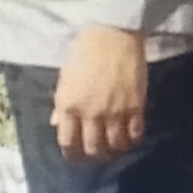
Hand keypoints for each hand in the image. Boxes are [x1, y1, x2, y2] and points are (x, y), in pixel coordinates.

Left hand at [51, 26, 148, 163]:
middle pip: (92, 149)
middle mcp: (90, 112)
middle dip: (93, 157)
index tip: (76, 156)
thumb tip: (56, 123)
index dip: (72, 154)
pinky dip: (132, 141)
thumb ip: (61, 103)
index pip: (67, 142)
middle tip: (97, 156)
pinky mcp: (136, 107)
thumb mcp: (65, 77)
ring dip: (114, 152)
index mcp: (68, 104)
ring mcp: (114, 112)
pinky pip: (135, 135)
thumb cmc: (84, 52)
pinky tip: (130, 138)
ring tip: (114, 149)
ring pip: (115, 146)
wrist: (112, 34)